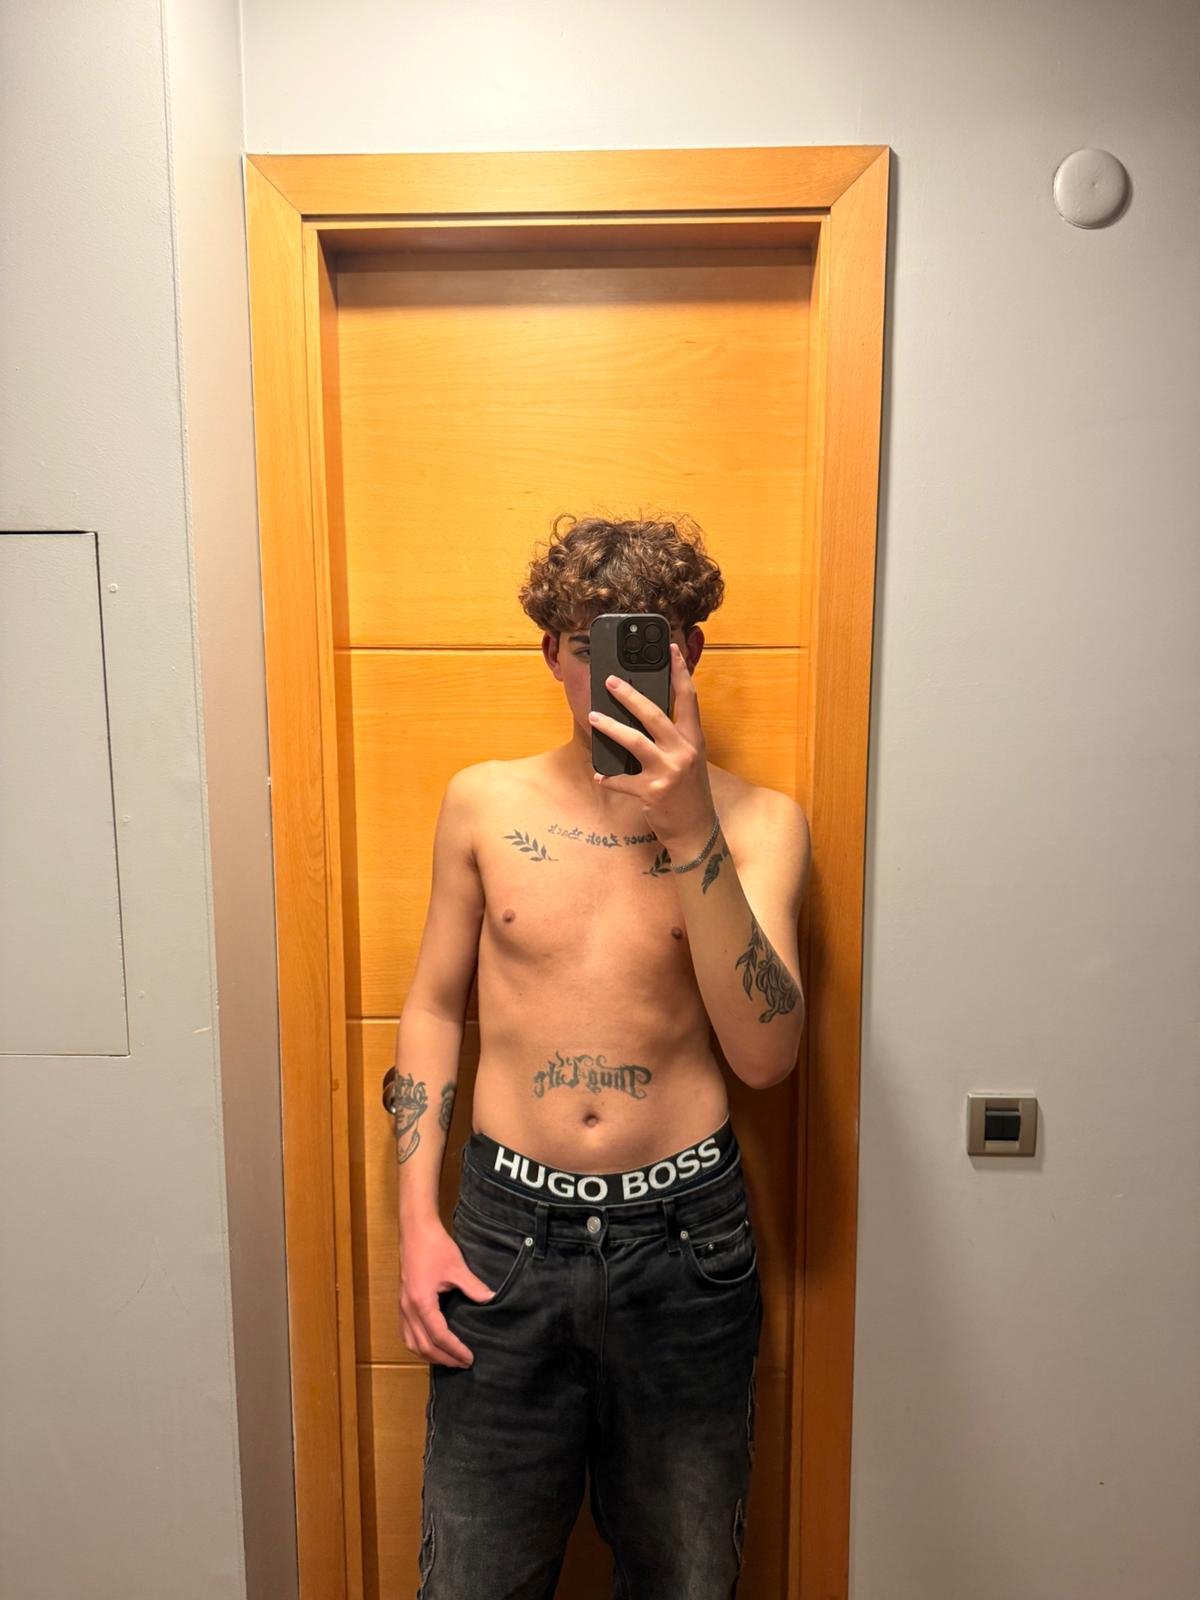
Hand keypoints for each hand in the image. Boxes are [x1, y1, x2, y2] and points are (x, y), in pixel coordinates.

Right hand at [398, 1218, 495, 1368]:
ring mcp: (402, 1307)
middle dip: (443, 1359)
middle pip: (423, 1346)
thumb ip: (473, 1287)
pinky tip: (430, 1345)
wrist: (415, 1230)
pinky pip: (406, 1333)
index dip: (455, 1350)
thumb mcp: (457, 1267)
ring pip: (411, 1343)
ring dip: (429, 1355)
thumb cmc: (435, 1247)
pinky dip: (418, 1345)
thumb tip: (491, 1300)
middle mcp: (408, 1309)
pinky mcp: (402, 1302)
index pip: (439, 1336)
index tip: (470, 1358)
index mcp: (421, 1302)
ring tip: (448, 1359)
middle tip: (463, 1364)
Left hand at [587, 641, 715, 849]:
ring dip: (610, 727)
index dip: (679, 671)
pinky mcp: (652, 791)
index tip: (670, 649)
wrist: (696, 830)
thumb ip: (673, 739)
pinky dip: (609, 777)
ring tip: (594, 716)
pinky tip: (600, 776)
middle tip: (611, 681)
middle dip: (630, 695)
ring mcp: (668, 771)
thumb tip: (642, 717)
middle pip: (654, 714)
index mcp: (694, 740)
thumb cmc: (689, 793)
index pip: (688, 698)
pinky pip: (623, 779)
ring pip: (634, 741)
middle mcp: (683, 751)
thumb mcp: (688, 761)